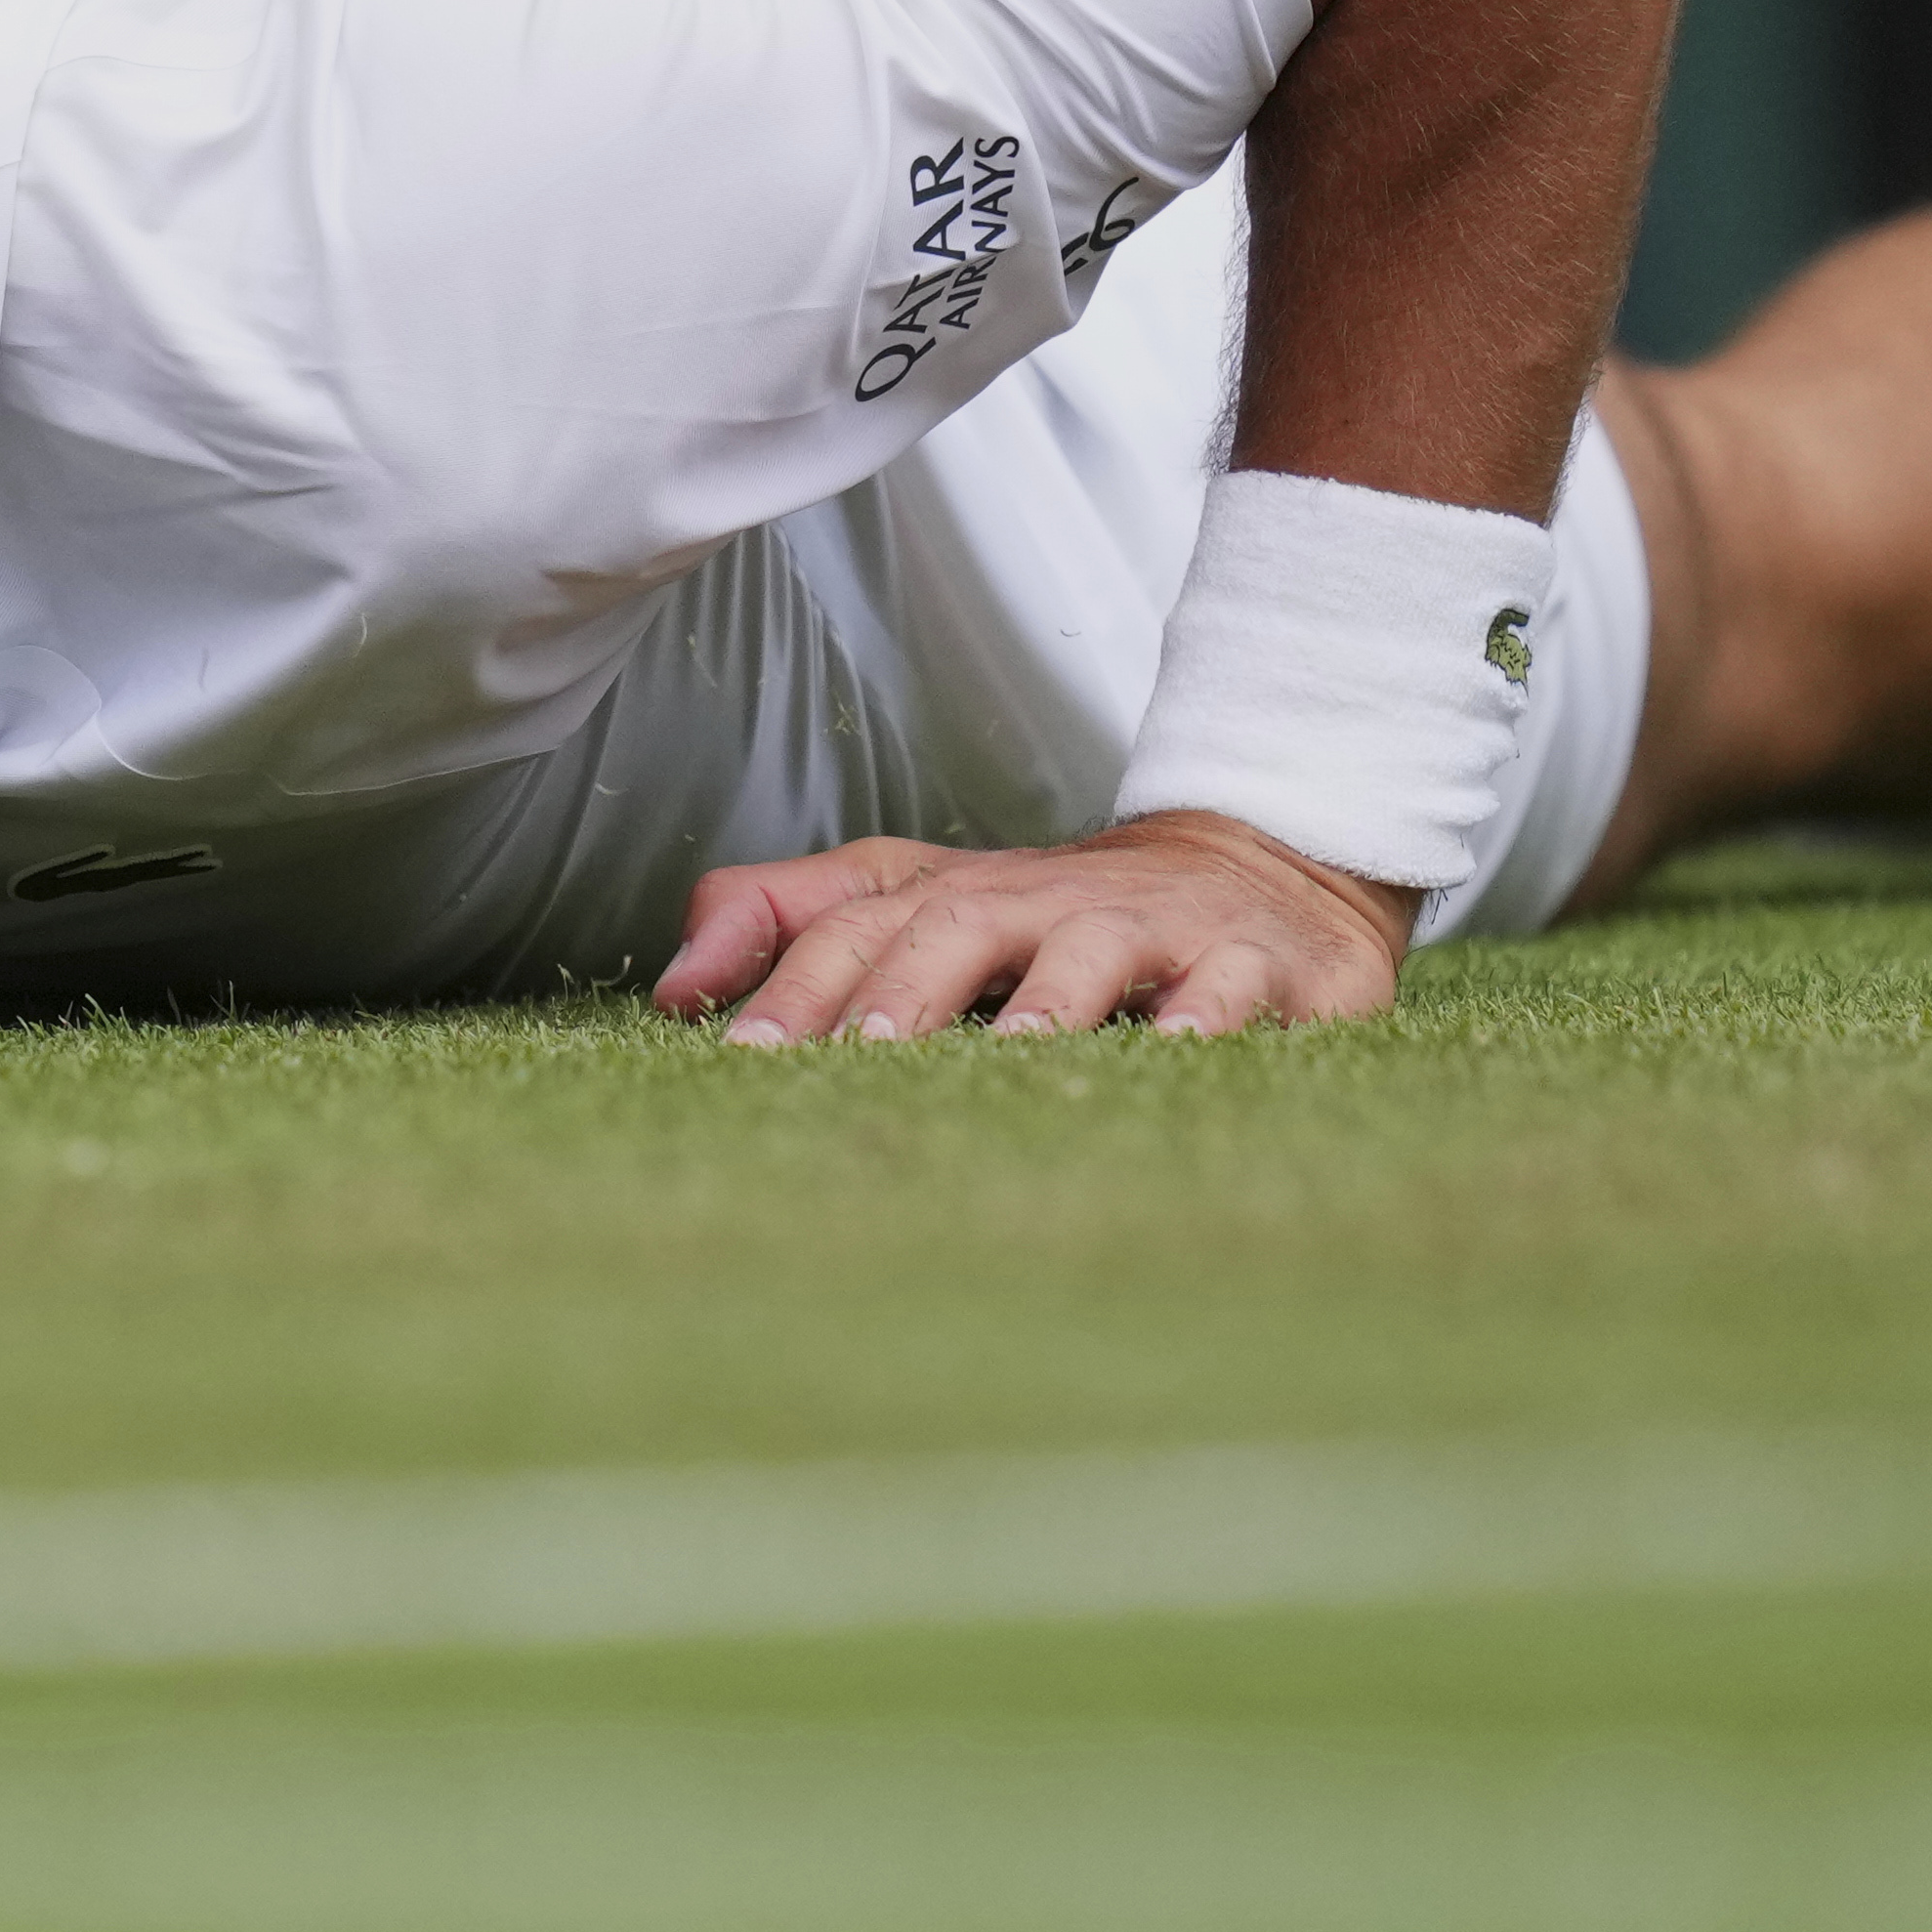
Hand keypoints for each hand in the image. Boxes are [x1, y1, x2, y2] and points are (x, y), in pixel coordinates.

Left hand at [655, 812, 1416, 1045]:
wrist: (1257, 875)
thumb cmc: (1054, 917)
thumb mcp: (922, 900)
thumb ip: (792, 920)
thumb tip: (674, 986)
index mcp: (956, 895)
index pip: (858, 929)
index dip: (798, 985)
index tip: (741, 1056)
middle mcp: (1046, 903)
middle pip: (961, 928)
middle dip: (907, 988)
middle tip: (863, 1054)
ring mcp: (1153, 930)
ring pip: (1094, 955)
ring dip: (1050, 1001)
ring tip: (1012, 1054)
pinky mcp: (1254, 965)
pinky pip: (1230, 989)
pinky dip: (1205, 1020)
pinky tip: (1176, 1052)